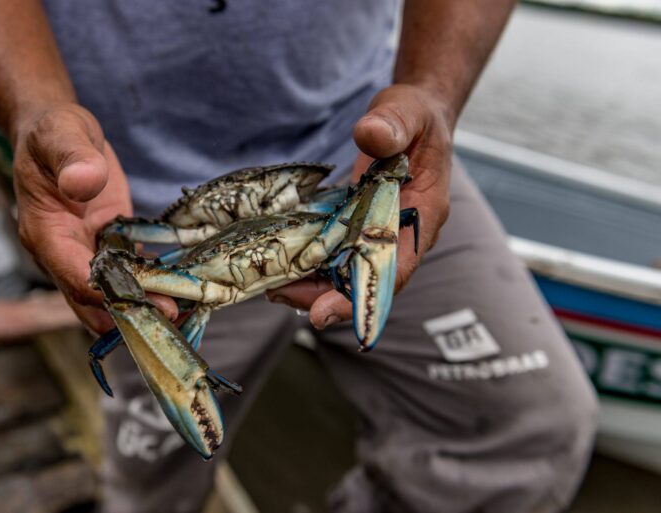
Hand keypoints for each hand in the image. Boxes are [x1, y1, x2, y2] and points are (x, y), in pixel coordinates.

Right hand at [12, 103, 177, 333]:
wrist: (58, 134)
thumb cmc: (53, 133)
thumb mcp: (62, 135)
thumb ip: (73, 159)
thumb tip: (85, 182)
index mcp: (46, 234)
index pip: (77, 277)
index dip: (113, 295)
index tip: (150, 303)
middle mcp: (63, 254)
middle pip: (92, 302)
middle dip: (130, 315)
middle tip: (174, 320)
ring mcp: (85, 254)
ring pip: (110, 296)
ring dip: (143, 308)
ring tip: (185, 314)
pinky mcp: (107, 247)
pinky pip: (127, 275)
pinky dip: (151, 286)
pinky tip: (182, 291)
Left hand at [267, 84, 451, 329]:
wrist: (415, 117)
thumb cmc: (417, 116)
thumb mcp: (407, 111)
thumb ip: (392, 123)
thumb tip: (369, 135)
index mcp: (424, 212)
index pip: (396, 265)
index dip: (362, 293)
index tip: (325, 312)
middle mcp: (402, 233)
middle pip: (366, 279)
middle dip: (325, 295)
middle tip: (279, 295)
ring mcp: (379, 231)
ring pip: (348, 271)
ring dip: (313, 283)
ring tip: (272, 285)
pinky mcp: (359, 225)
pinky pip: (336, 252)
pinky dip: (311, 260)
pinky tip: (281, 262)